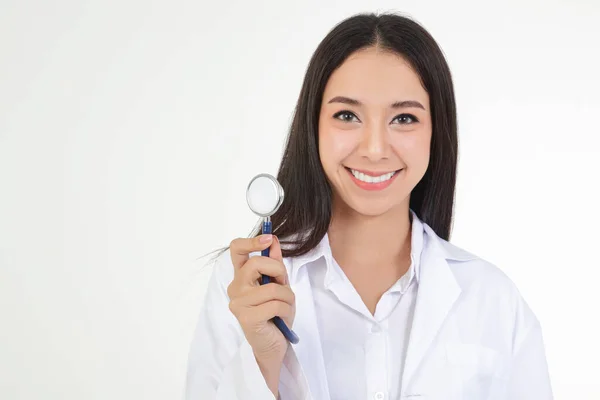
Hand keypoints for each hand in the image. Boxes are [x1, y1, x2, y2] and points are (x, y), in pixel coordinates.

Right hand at [227, 234, 294, 394]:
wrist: (273, 345)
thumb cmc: (275, 314)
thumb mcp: (279, 285)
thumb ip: (275, 264)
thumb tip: (273, 240)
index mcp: (241, 277)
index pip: (236, 250)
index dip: (252, 241)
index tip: (268, 239)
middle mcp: (235, 287)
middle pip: (257, 263)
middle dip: (278, 271)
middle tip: (283, 286)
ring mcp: (238, 303)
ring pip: (272, 287)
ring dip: (287, 297)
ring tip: (284, 308)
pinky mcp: (246, 317)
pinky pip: (276, 304)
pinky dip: (286, 310)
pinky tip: (281, 318)